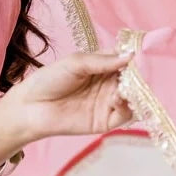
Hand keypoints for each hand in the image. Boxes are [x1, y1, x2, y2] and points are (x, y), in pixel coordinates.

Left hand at [4, 48, 135, 142]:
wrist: (30, 107)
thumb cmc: (49, 80)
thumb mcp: (76, 63)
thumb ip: (102, 61)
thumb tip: (130, 56)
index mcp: (103, 66)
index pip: (126, 60)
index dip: (136, 57)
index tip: (144, 54)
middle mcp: (109, 83)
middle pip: (134, 79)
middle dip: (139, 76)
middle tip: (140, 73)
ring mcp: (108, 103)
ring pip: (133, 98)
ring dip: (134, 93)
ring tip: (124, 88)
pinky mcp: (105, 121)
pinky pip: (125, 116)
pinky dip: (127, 107)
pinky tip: (117, 99)